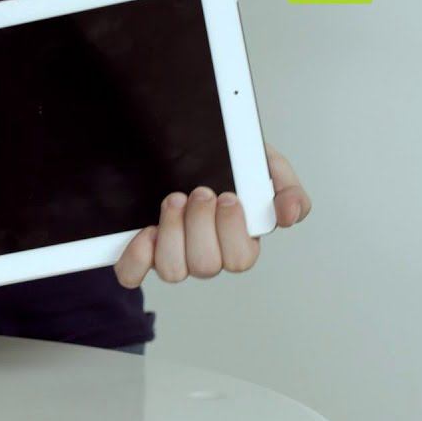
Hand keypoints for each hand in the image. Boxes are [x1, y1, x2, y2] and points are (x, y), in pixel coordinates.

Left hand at [114, 144, 310, 286]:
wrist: (183, 146)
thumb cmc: (228, 164)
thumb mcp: (264, 166)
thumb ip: (286, 189)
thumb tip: (289, 214)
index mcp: (238, 240)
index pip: (240, 259)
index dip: (232, 231)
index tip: (228, 196)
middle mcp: (206, 253)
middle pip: (206, 265)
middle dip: (201, 225)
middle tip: (200, 192)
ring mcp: (173, 254)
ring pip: (173, 271)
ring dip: (173, 233)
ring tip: (175, 200)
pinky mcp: (142, 252)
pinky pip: (132, 273)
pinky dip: (136, 257)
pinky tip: (146, 231)